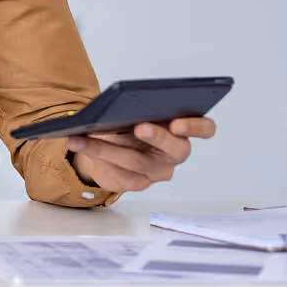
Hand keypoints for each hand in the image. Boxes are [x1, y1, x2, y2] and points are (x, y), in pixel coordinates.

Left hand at [67, 117, 215, 191]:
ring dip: (107, 147)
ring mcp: (158, 171)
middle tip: (139, 126)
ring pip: (138, 162)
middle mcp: (174, 152)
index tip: (178, 122)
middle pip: (176, 149)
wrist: (109, 142)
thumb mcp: (130, 109)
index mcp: (181, 128)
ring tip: (82, 136)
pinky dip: (97, 158)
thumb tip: (119, 103)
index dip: (196, 126)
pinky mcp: (139, 183)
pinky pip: (121, 176)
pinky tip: (80, 145)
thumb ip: (133, 106)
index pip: (205, 128)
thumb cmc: (127, 120)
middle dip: (157, 136)